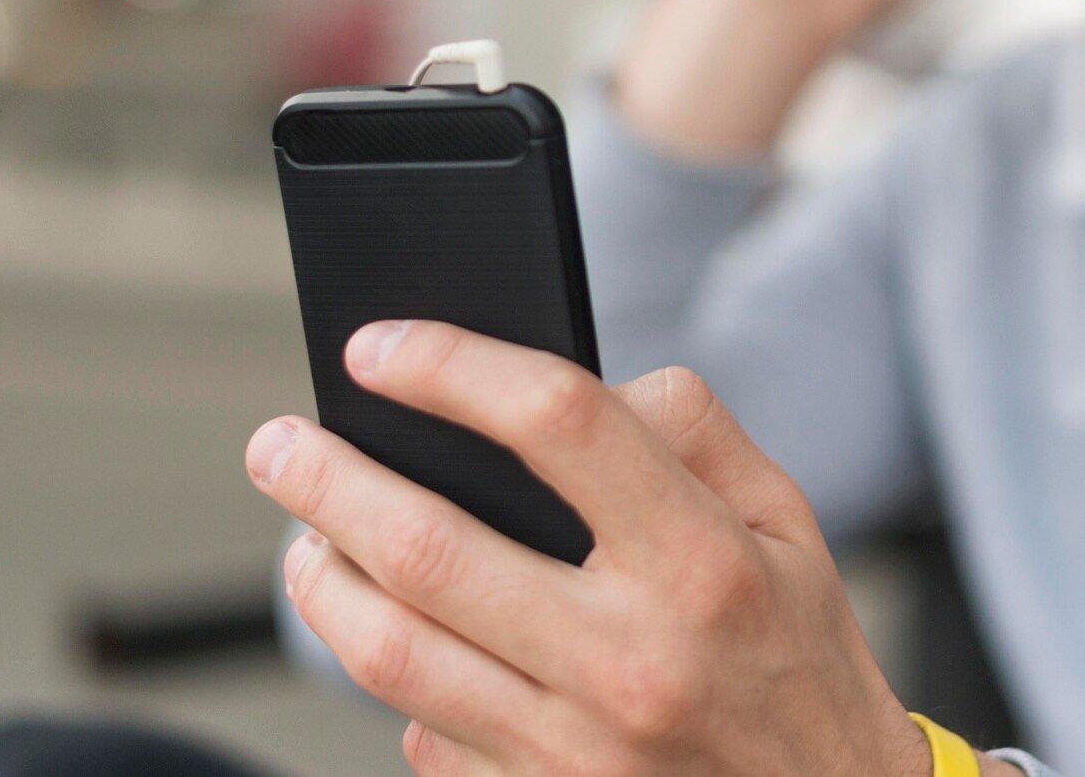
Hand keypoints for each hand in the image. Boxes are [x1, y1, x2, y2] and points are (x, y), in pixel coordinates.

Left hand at [246, 320, 955, 775]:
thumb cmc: (804, 660)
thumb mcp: (790, 525)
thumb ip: (695, 433)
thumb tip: (589, 385)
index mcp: (702, 562)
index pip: (557, 423)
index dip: (452, 368)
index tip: (383, 348)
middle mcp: (631, 657)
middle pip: (432, 547)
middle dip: (329, 480)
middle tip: (280, 442)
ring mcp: (575, 749)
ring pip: (393, 654)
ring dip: (322, 582)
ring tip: (304, 539)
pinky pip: (423, 736)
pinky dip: (398, 682)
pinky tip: (401, 642)